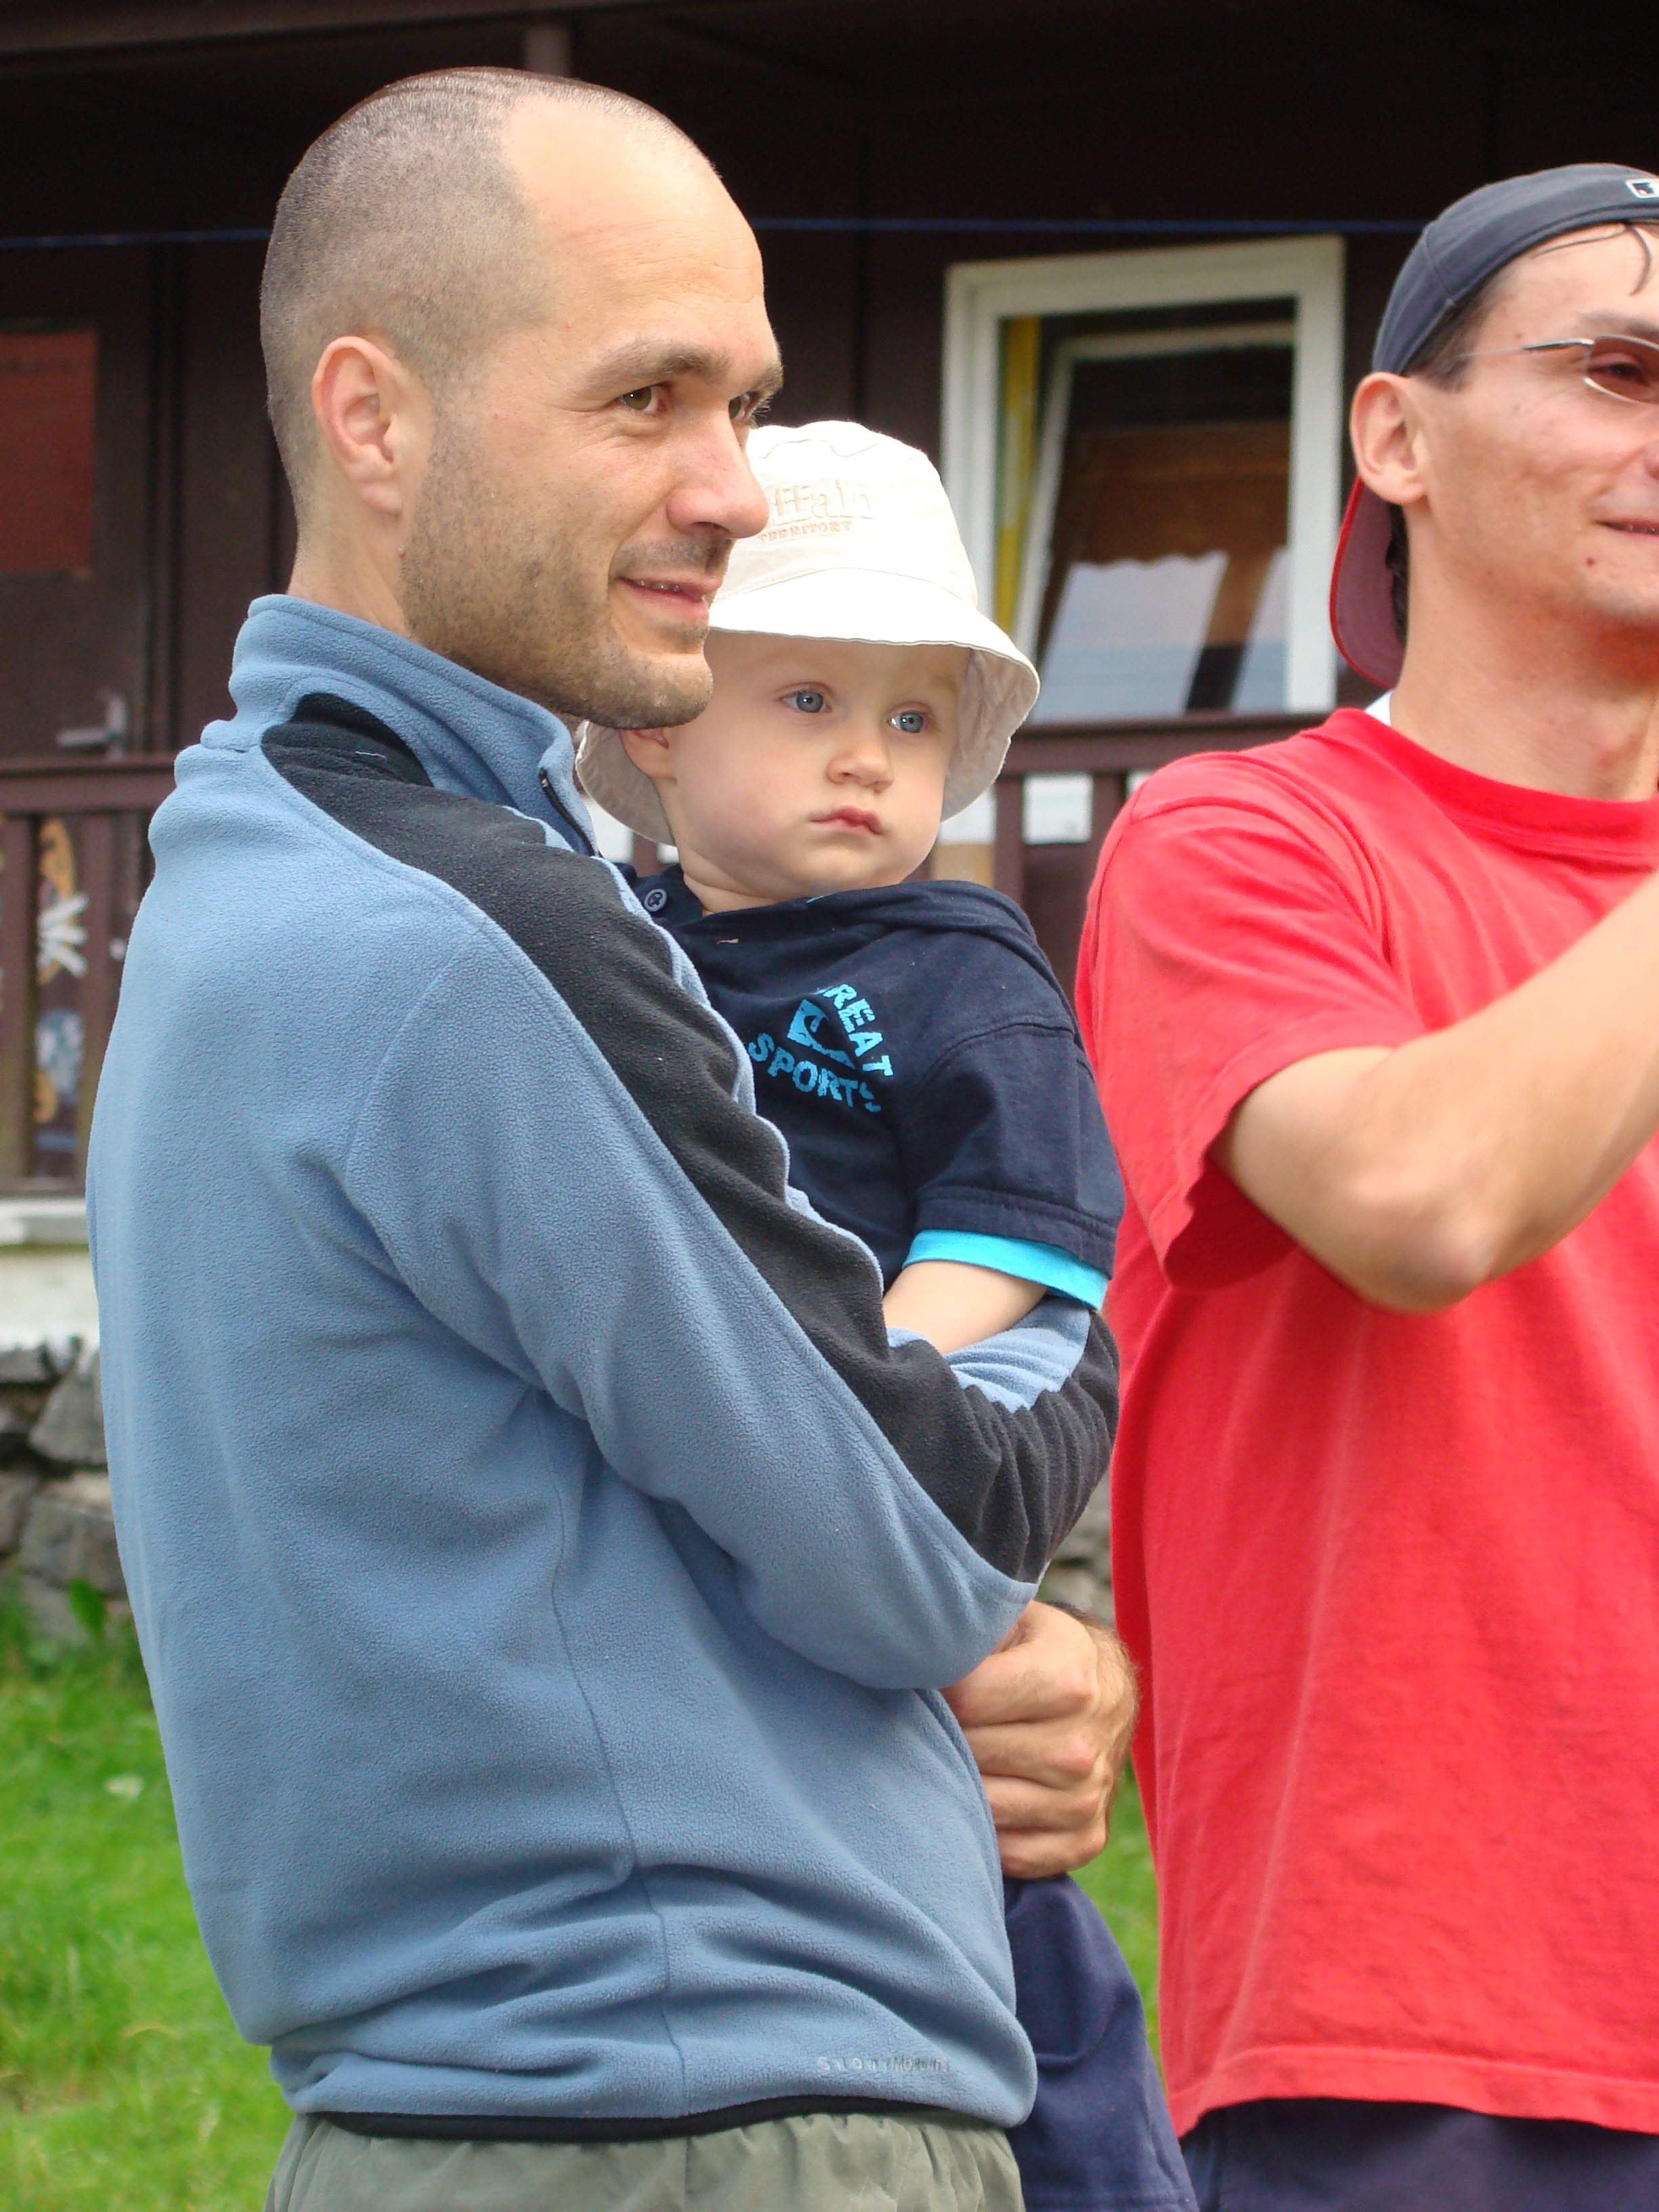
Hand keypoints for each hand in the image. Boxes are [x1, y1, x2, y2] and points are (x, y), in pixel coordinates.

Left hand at [943, 1600, 1137, 1878]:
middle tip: (928, 1721)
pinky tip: (978, 1797)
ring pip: (985, 1810)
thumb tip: (908, 1650)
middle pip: (971, 1756)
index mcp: (1068, 1680)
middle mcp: (1082, 1746)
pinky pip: (1012, 1854)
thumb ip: (967, 1634)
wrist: (1105, 1690)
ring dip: (956, 1786)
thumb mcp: (1013, 1620)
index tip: (922, 1681)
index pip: (966, 1701)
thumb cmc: (1039, 1649)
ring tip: (948, 1757)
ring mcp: (1086, 1800)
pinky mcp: (1085, 1840)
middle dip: (940, 1738)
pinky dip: (986, 1832)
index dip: (933, 1689)